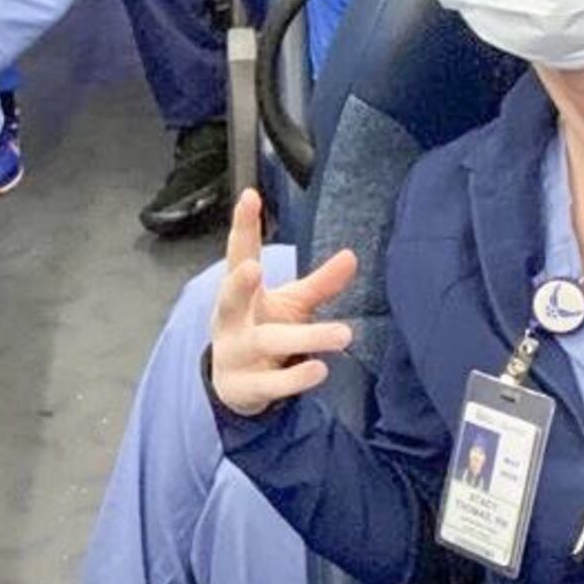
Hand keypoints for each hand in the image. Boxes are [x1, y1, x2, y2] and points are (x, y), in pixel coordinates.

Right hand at [209, 188, 357, 416]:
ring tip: (342, 334)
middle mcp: (231, 321)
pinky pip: (270, 384)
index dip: (243, 226)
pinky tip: (320, 369)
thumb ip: (319, 283)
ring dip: (303, 338)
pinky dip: (295, 378)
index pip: (239, 254)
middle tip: (253, 268)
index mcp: (240, 294)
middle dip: (238, 284)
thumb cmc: (263, 331)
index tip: (249, 196)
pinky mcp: (246, 387)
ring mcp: (235, 355)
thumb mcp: (291, 305)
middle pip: (231, 300)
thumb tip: (352, 255)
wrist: (236, 387)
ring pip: (265, 343)